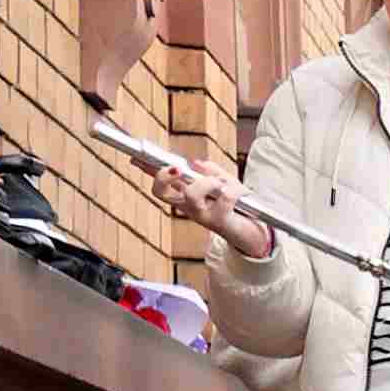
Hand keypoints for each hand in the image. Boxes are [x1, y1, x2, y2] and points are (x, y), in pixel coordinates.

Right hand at [141, 154, 272, 259]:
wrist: (253, 232)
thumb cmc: (235, 205)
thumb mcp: (223, 181)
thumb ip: (211, 170)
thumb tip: (197, 163)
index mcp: (184, 197)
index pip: (160, 184)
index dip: (148, 171)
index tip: (137, 158)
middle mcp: (188, 208)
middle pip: (161, 193)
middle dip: (165, 177)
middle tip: (178, 169)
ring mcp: (202, 216)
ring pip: (191, 194)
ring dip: (208, 182)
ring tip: (222, 184)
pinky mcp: (220, 222)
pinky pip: (224, 198)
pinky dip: (235, 189)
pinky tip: (242, 191)